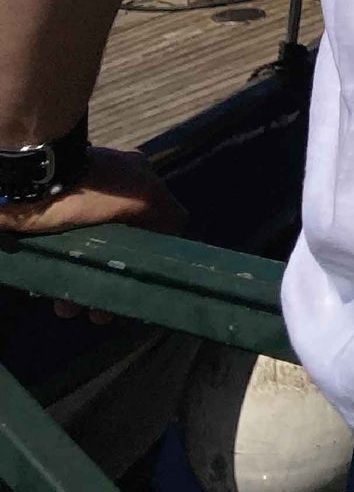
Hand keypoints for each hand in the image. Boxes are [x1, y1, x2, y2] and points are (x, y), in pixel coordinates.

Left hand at [0, 148, 185, 318]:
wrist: (34, 182)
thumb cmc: (95, 188)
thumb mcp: (145, 196)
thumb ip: (169, 215)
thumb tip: (180, 231)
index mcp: (134, 181)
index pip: (152, 221)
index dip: (150, 252)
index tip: (143, 280)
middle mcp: (107, 198)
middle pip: (119, 246)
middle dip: (115, 278)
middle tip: (105, 309)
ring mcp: (76, 215)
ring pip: (89, 259)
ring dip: (86, 288)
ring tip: (79, 311)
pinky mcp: (47, 231)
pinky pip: (61, 263)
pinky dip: (64, 282)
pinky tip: (61, 300)